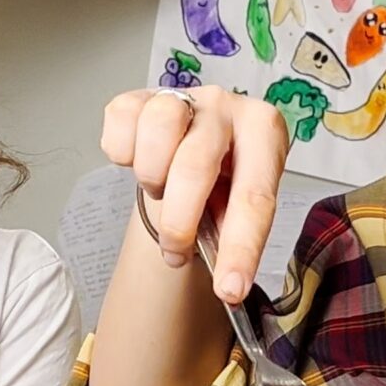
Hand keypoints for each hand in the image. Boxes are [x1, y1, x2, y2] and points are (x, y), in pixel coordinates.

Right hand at [99, 86, 289, 301]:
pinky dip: (124, 152)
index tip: (229, 291)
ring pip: (157, 133)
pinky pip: (120, 124)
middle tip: (176, 252)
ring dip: (153, 178)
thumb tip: (228, 286)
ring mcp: (182, 95)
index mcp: (265, 130)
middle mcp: (227, 104)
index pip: (254, 197)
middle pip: (195, 167)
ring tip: (162, 189)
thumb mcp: (239, 204)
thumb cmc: (221, 178)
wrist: (193, 144)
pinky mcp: (140, 96)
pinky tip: (139, 160)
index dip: (240, 249)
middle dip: (179, 223)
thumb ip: (234, 235)